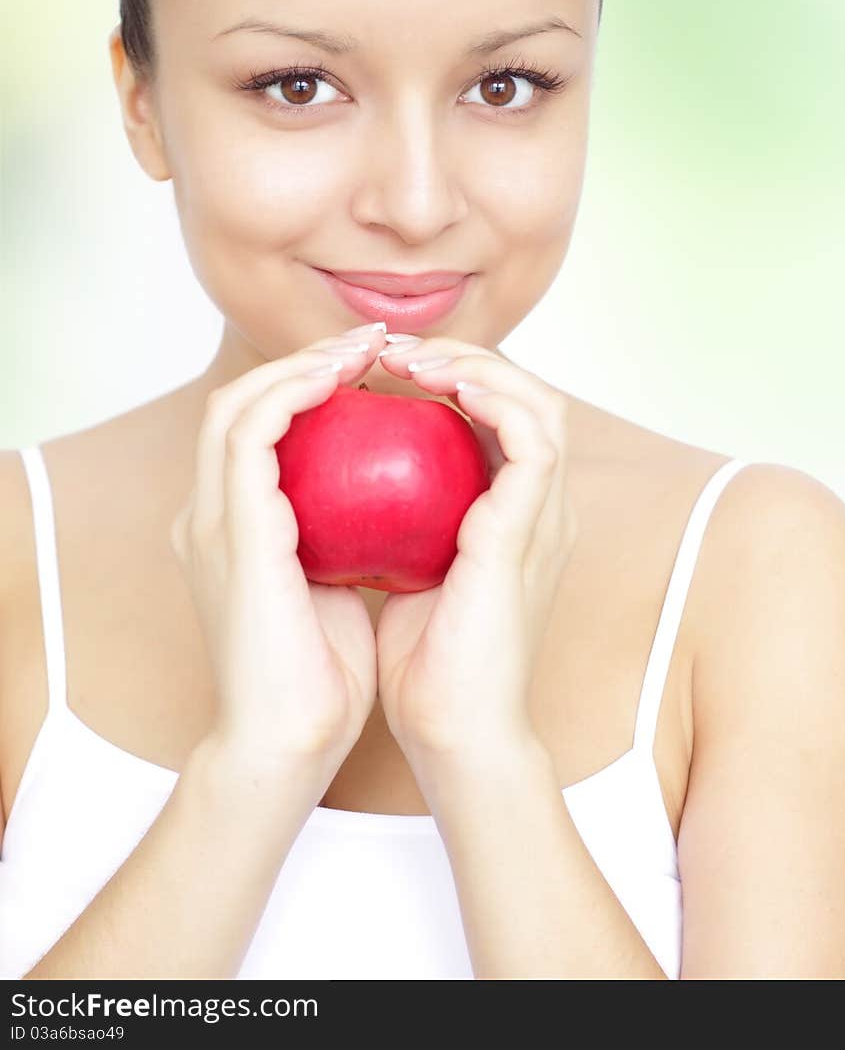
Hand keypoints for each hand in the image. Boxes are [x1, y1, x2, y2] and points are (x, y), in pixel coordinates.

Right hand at [169, 321, 388, 782]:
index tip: (376, 372)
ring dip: (302, 365)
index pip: (258, 431)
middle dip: (307, 360)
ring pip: (237, 403)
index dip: (309, 388)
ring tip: (368, 348)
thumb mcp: (334, 588)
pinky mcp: (227, 529)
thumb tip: (394, 503)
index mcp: (232, 529)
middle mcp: (209, 515)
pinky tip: (347, 383)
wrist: (286, 742)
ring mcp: (209, 520)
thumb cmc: (321, 679)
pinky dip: (295, 394)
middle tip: (375, 342)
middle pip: (241, 402)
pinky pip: (250, 433)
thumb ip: (343, 539)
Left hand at [373, 337, 577, 764]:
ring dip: (475, 364)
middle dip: (458, 355)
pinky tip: (438, 388)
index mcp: (512, 513)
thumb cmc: (421, 663)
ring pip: (538, 398)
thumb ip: (396, 521)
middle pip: (521, 392)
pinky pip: (534, 436)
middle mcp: (539, 506)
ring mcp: (546, 515)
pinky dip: (493, 398)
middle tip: (388, 349)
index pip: (494, 416)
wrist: (453, 731)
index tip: (375, 369)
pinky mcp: (534, 527)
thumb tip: (342, 478)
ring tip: (409, 359)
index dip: (445, 375)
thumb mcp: (403, 569)